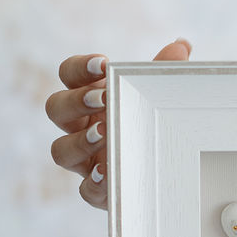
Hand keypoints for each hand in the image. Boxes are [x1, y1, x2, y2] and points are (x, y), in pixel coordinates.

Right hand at [45, 38, 191, 208]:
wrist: (164, 171)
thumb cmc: (150, 124)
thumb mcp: (157, 98)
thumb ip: (163, 73)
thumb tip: (182, 46)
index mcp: (88, 97)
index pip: (68, 75)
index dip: (79, 68)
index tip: (104, 63)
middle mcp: (78, 127)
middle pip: (55, 109)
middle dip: (76, 101)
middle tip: (103, 98)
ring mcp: (84, 161)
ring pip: (60, 151)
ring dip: (79, 141)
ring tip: (103, 133)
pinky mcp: (97, 191)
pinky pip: (85, 191)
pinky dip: (94, 183)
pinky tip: (108, 172)